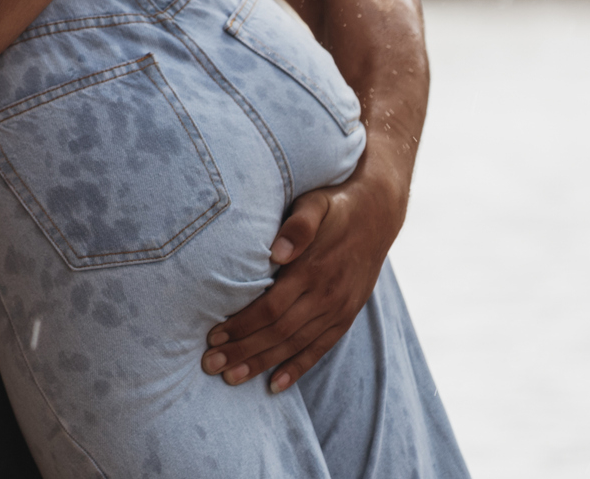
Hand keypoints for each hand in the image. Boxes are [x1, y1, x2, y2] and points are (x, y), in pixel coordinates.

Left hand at [200, 163, 407, 391]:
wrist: (378, 215)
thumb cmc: (334, 207)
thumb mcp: (314, 204)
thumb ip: (298, 225)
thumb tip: (277, 252)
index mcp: (312, 270)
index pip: (270, 308)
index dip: (241, 325)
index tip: (214, 336)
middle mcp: (326, 295)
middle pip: (278, 333)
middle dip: (243, 351)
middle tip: (210, 364)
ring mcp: (338, 309)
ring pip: (295, 345)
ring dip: (262, 364)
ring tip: (232, 378)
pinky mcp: (346, 316)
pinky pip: (320, 349)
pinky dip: (297, 368)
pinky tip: (275, 385)